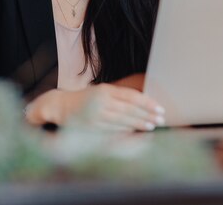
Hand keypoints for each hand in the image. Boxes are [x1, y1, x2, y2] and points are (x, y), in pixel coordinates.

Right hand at [25, 84, 164, 131]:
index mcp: (106, 90)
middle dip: (147, 115)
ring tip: (152, 126)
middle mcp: (102, 101)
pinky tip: (136, 131)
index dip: (148, 103)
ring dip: (139, 124)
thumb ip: (120, 96)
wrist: (61, 105)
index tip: (160, 108)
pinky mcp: (92, 127)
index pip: (132, 96)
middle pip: (130, 109)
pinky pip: (113, 129)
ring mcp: (97, 115)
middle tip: (161, 119)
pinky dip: (126, 130)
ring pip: (123, 120)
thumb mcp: (103, 91)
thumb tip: (143, 102)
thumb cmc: (87, 99)